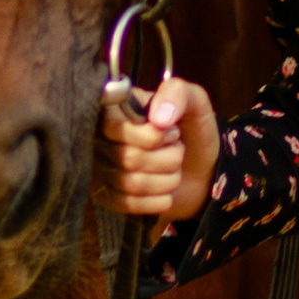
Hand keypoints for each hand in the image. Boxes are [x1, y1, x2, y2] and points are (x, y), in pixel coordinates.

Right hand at [96, 73, 219, 227]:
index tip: (173, 131)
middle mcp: (98, 137)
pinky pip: (129, 204)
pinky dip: (160, 199)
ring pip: (132, 183)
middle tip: (178, 150)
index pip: (115, 127)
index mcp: (113, 108)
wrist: (200, 169)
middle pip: (129, 158)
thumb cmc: (192, 131)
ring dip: (168, 179)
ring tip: (175, 169)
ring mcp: (99, 168)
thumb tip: (158, 120)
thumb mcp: (194, 101)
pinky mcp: (106, 196)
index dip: (152, 136)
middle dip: (169, 158)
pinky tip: (167, 189)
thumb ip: (177, 94)